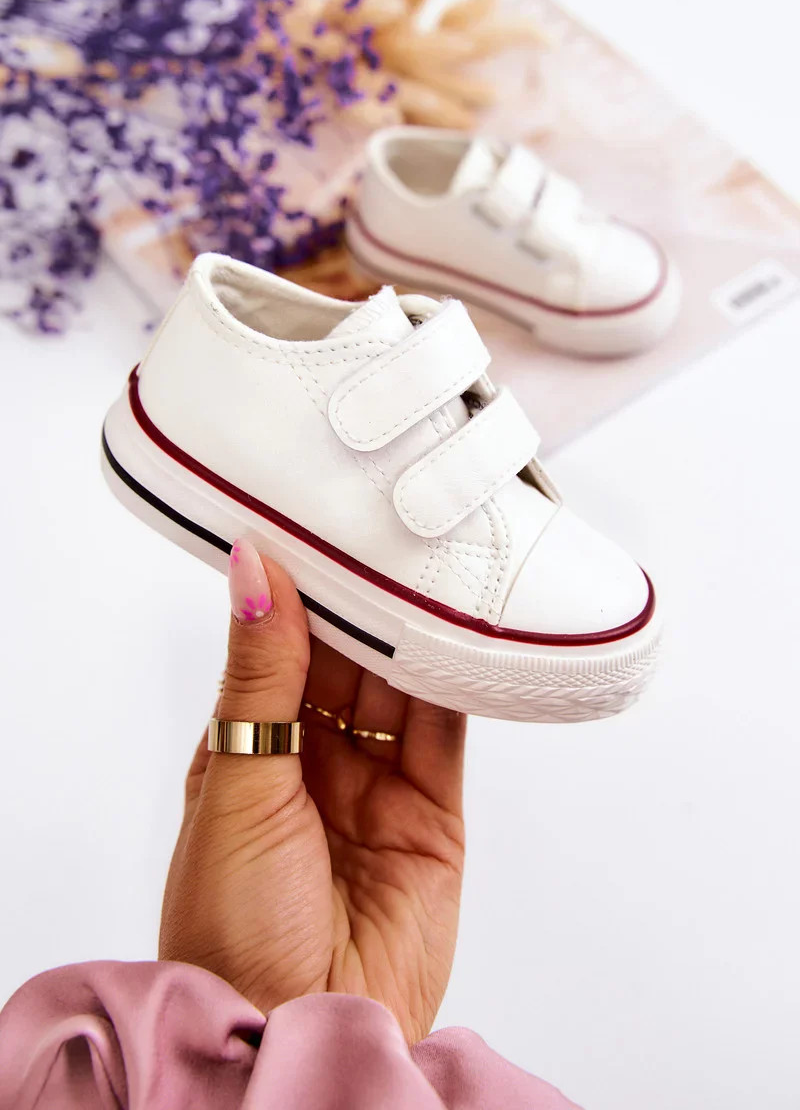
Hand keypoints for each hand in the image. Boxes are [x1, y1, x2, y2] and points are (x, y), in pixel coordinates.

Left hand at [159, 539, 465, 1043]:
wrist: (297, 1031)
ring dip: (414, 631)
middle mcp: (314, 760)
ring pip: (400, 686)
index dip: (301, 589)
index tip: (320, 525)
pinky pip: (448, 731)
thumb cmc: (231, 928)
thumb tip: (251, 572)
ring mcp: (376, 786)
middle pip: (347, 659)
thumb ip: (258, 676)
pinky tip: (463, 632)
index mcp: (249, 747)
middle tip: (387, 532)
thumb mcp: (235, 783)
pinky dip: (459, 680)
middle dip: (365, 602)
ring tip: (430, 566)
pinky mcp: (433, 813)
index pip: (280, 646)